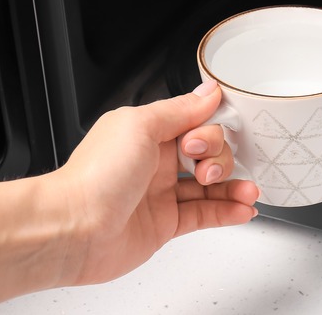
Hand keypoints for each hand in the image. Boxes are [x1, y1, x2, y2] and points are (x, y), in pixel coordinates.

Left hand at [48, 80, 259, 286]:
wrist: (72, 229)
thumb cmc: (95, 177)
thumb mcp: (140, 126)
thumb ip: (179, 110)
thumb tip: (208, 92)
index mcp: (146, 132)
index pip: (195, 123)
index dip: (209, 130)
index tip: (203, 141)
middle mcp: (154, 161)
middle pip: (207, 153)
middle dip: (220, 158)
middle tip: (206, 168)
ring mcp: (160, 194)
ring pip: (210, 186)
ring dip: (234, 186)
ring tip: (249, 191)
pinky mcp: (165, 224)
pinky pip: (205, 214)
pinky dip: (227, 211)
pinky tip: (243, 209)